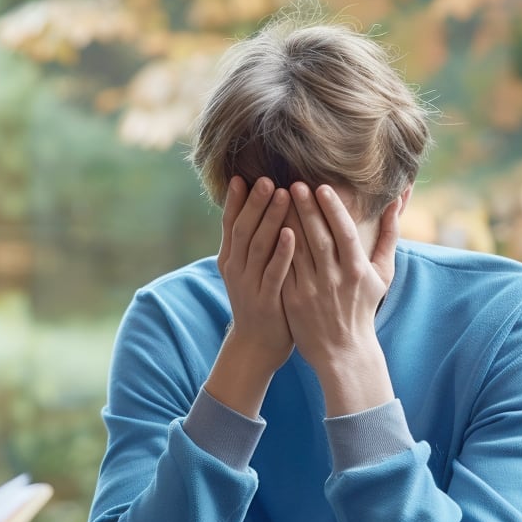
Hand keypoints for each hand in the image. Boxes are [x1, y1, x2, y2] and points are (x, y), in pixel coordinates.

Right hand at [216, 175, 296, 372]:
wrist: (257, 344)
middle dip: (254, 203)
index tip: (242, 177)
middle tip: (266, 179)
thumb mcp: (248, 270)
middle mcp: (235, 269)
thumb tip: (257, 209)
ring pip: (257, 246)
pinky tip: (291, 233)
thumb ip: (252, 242)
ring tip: (281, 195)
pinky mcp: (266, 299)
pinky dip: (281, 252)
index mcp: (230, 259)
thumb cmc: (260, 300)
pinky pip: (274, 272)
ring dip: (269, 219)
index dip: (236, 201)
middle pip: (243, 229)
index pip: (230, 224)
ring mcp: (249, 284)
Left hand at [282, 183, 398, 414]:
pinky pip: (282, 268)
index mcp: (357, 270)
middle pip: (318, 238)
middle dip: (306, 210)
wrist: (343, 350)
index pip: (344, 233)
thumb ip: (388, 236)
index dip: (333, 210)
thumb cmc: (364, 306)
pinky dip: (275, 249)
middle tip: (293, 184)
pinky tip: (266, 229)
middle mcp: (335, 279)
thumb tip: (395, 201)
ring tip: (275, 199)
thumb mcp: (382, 274)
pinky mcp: (292, 300)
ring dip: (286, 223)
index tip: (321, 187)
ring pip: (297, 251)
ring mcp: (312, 290)